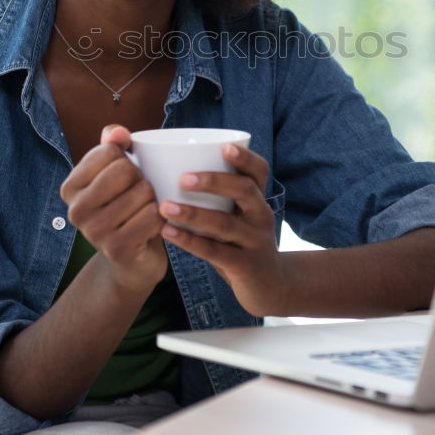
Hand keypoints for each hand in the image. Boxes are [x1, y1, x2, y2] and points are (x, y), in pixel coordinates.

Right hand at [60, 124, 167, 297]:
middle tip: (139, 194)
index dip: (128, 159)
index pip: (109, 151)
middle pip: (125, 170)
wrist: (131, 261)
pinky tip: (151, 227)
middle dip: (141, 178)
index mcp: (70, 187)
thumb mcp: (114, 174)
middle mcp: (76, 210)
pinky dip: (161, 218)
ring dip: (153, 199)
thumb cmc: (125, 209)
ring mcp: (94, 232)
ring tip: (143, 211)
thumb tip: (117, 132)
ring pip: (143, 192)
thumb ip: (112, 145)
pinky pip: (153, 216)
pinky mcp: (117, 249)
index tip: (125, 177)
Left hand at [159, 145, 290, 316]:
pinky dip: (190, 241)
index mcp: (259, 199)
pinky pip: (216, 252)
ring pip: (226, 224)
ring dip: (193, 214)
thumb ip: (218, 198)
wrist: (269, 287)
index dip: (245, 157)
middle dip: (214, 181)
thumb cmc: (242, 243)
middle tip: (183, 178)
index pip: (259, 171)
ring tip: (165, 207)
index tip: (224, 146)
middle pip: (245, 191)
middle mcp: (262, 216)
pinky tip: (168, 232)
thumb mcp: (239, 217)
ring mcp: (256, 241)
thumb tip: (171, 169)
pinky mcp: (246, 266)